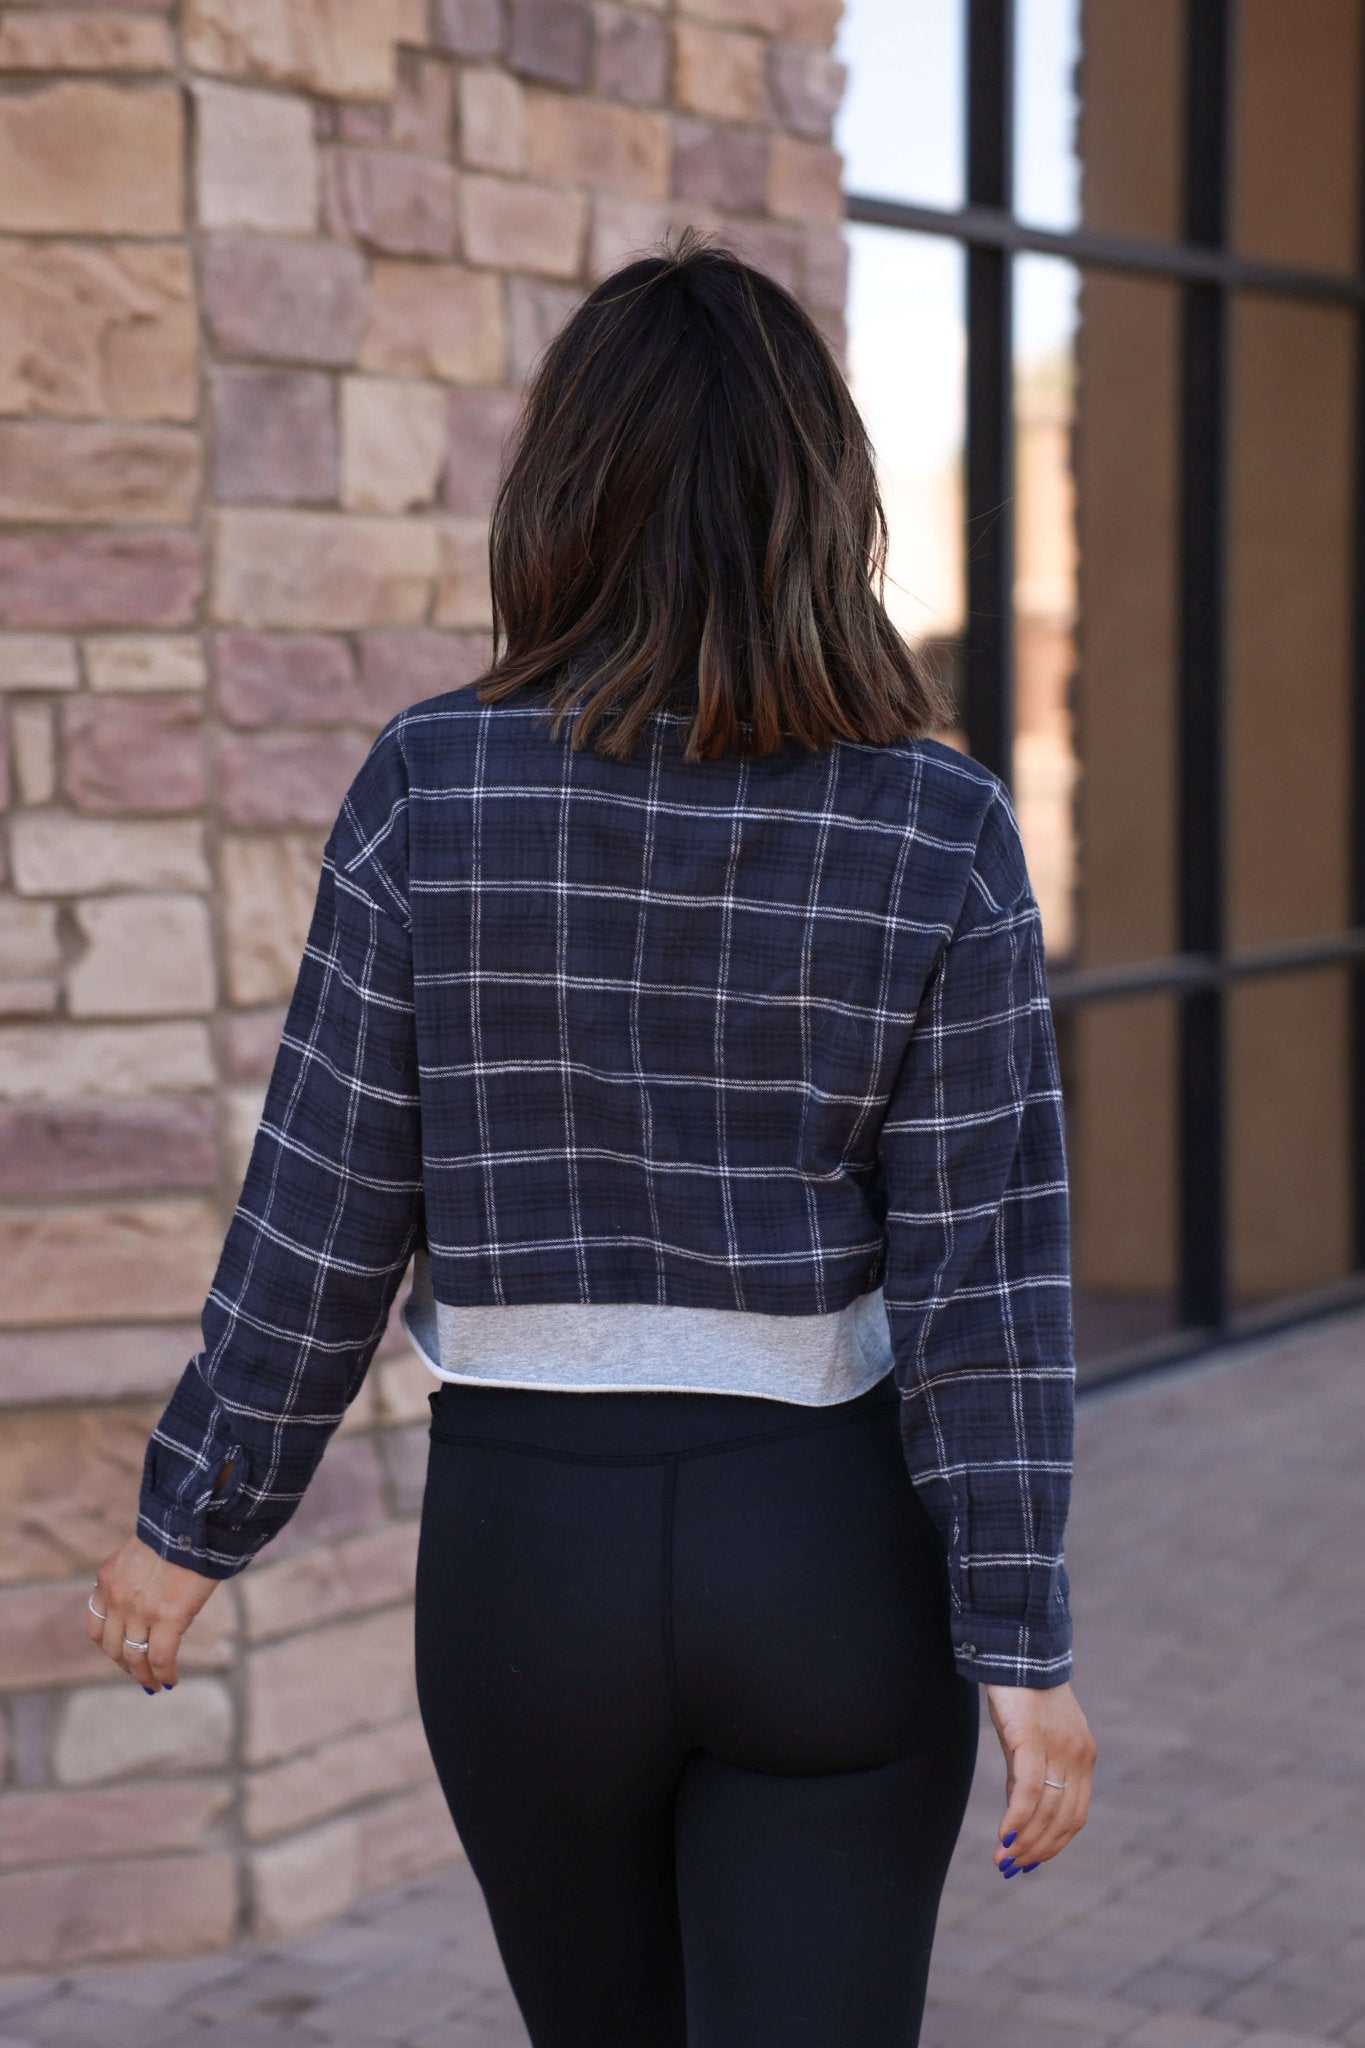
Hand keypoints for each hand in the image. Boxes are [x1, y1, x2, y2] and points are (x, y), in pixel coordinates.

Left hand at [86, 1535, 221, 1693]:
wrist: (197, 1518)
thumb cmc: (179, 1530)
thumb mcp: (142, 1552)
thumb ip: (136, 1578)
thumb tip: (152, 1601)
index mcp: (108, 1578)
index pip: (96, 1625)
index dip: (108, 1646)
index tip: (121, 1654)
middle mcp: (117, 1597)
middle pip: (112, 1647)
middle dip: (126, 1665)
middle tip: (141, 1674)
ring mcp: (140, 1609)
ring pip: (134, 1657)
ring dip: (144, 1676)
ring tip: (155, 1685)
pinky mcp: (167, 1617)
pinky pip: (160, 1658)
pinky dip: (164, 1674)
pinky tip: (171, 1680)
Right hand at [984, 1678, 1095, 1873]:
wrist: (1017, 1651)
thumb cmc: (1021, 1696)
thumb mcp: (1032, 1739)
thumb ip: (1031, 1774)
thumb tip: (1020, 1814)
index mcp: (1084, 1757)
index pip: (1076, 1815)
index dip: (1054, 1843)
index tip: (1030, 1860)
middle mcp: (1079, 1756)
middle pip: (1064, 1818)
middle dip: (1038, 1848)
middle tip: (1011, 1867)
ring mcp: (1059, 1748)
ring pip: (1047, 1809)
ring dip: (1025, 1840)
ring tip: (1004, 1859)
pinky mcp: (1032, 1739)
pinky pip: (1029, 1790)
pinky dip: (1017, 1818)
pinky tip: (1003, 1835)